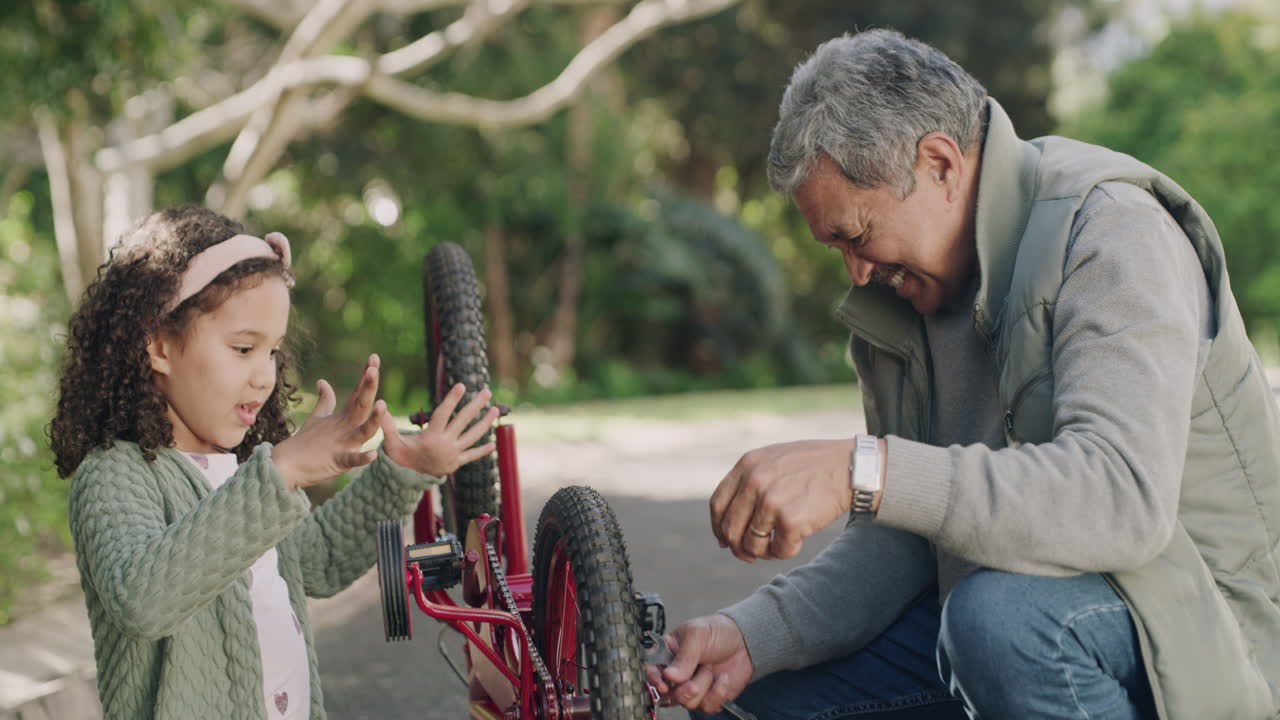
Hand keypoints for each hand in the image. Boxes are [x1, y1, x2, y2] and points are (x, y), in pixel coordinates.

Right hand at [272, 354, 384, 489]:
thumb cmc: (303, 443)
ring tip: (383, 405)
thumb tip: (323, 381)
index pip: (357, 394)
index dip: (365, 377)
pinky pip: (352, 460)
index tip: (374, 358)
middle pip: (360, 406)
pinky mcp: (338, 462)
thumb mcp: (317, 419)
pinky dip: (362, 458)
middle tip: (373, 369)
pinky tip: (373, 453)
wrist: (284, 466)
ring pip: (362, 432)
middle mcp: (344, 428)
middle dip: (368, 387)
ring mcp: (342, 444)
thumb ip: (325, 401)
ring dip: (373, 419)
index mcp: (342, 417)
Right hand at [378, 383, 499, 476]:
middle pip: (463, 421)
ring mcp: (453, 454)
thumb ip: (387, 425)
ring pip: (473, 436)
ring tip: (495, 409)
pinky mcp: (457, 463)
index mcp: (431, 437)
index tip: (462, 385)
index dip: (452, 399)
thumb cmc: (399, 455)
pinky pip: (472, 456)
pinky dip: (483, 450)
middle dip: (476, 405)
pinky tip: (493, 443)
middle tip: (487, 391)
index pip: (444, 414)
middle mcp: (445, 444)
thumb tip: (380, 406)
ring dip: (485, 423)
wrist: (406, 479)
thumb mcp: (392, 442)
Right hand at [644, 614, 753, 714]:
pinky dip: (717, 693)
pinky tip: (722, 678)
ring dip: (702, 686)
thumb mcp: (697, 635)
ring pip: (686, 701)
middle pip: (667, 693)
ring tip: (710, 669)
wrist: (744, 641)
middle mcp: (677, 673)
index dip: (654, 679)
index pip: (651, 669)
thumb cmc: (717, 631)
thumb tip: (669, 675)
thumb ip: (683, 656)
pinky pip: (706, 706)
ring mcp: (692, 686)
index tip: (664, 684)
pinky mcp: (708, 697)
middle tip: (696, 676)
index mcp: (668, 653)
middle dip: (683, 688)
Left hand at [710, 439, 855, 561]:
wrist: (851, 466)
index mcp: (748, 465)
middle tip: (749, 555)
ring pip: (751, 544)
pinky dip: (785, 552)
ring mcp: (771, 501)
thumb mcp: (774, 460)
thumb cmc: (814, 465)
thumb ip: (750, 482)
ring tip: (775, 546)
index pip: (718, 504)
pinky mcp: (790, 521)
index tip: (724, 540)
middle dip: (737, 547)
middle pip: (730, 528)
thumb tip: (727, 527)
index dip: (718, 527)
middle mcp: (755, 481)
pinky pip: (778, 550)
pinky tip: (796, 541)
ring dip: (762, 553)